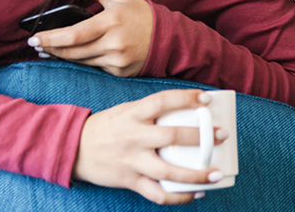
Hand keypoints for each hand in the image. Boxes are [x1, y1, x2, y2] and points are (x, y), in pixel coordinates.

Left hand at [30, 0, 153, 76]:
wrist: (168, 37)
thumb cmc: (140, 13)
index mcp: (112, 22)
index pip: (73, 35)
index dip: (51, 39)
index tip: (34, 38)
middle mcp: (114, 43)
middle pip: (72, 52)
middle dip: (51, 49)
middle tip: (37, 45)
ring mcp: (118, 60)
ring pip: (81, 61)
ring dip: (64, 56)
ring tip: (51, 50)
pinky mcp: (121, 72)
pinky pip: (94, 68)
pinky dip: (84, 61)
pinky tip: (77, 55)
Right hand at [73, 90, 229, 204]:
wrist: (73, 148)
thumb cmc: (107, 128)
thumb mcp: (126, 111)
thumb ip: (152, 112)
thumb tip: (188, 110)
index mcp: (133, 114)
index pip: (163, 101)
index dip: (186, 98)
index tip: (207, 99)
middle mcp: (133, 136)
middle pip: (171, 136)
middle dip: (201, 137)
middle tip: (221, 136)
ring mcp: (131, 160)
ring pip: (167, 171)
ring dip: (195, 174)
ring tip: (216, 174)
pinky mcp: (129, 180)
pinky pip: (157, 192)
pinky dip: (178, 196)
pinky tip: (195, 194)